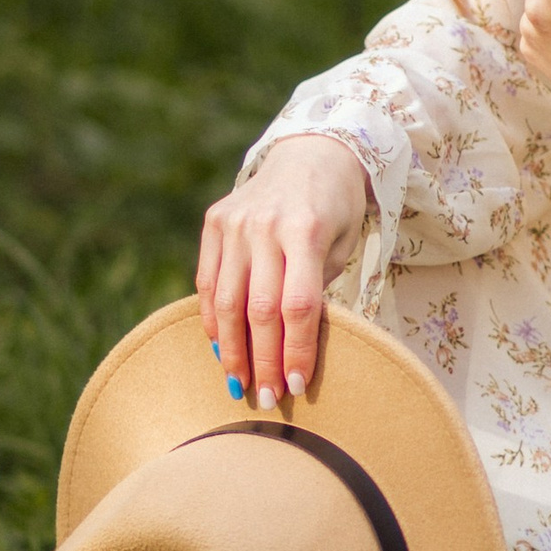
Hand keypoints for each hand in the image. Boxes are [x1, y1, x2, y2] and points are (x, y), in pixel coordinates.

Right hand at [196, 135, 370, 408]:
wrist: (313, 151)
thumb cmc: (337, 208)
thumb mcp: (342, 244)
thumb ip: (317, 289)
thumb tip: (292, 351)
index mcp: (306, 230)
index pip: (298, 306)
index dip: (297, 351)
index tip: (299, 387)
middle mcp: (265, 225)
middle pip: (259, 310)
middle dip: (262, 361)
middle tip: (267, 399)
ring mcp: (235, 222)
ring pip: (226, 301)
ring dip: (231, 349)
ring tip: (239, 384)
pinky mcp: (215, 220)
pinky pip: (208, 280)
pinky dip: (213, 318)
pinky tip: (221, 347)